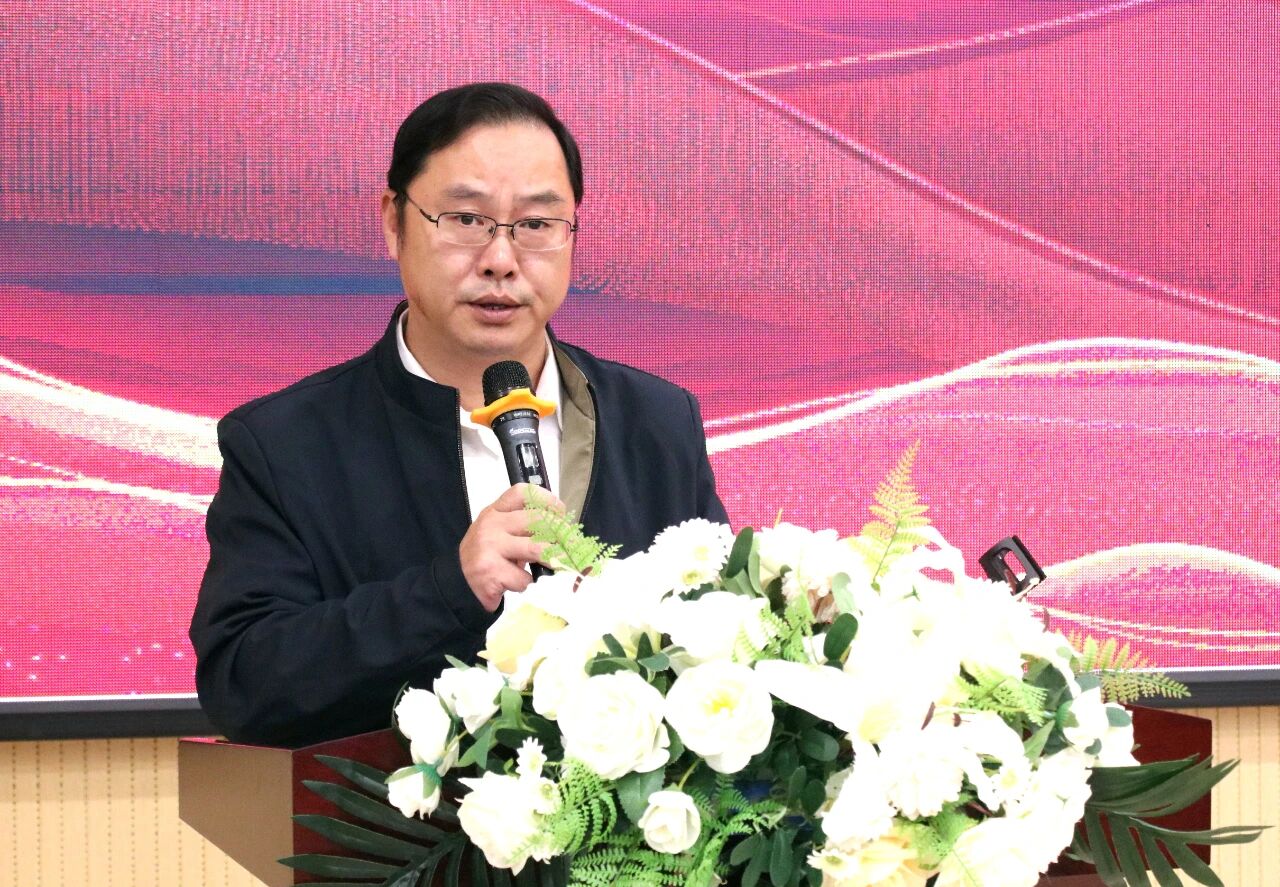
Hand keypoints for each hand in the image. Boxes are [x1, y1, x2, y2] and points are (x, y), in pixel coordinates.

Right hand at [459, 484, 560, 610]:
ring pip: (536, 548)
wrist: (457, 583)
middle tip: (571, 546)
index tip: (560, 512)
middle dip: (560, 534)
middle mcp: (491, 525)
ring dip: (554, 559)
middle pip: (536, 520)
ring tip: (560, 566)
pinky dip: (528, 583)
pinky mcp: (490, 571)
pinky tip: (521, 584)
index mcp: (495, 512)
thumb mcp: (499, 533)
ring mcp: (489, 547)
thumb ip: (522, 527)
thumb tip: (563, 532)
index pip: (522, 493)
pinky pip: (523, 577)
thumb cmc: (486, 557)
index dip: (546, 499)